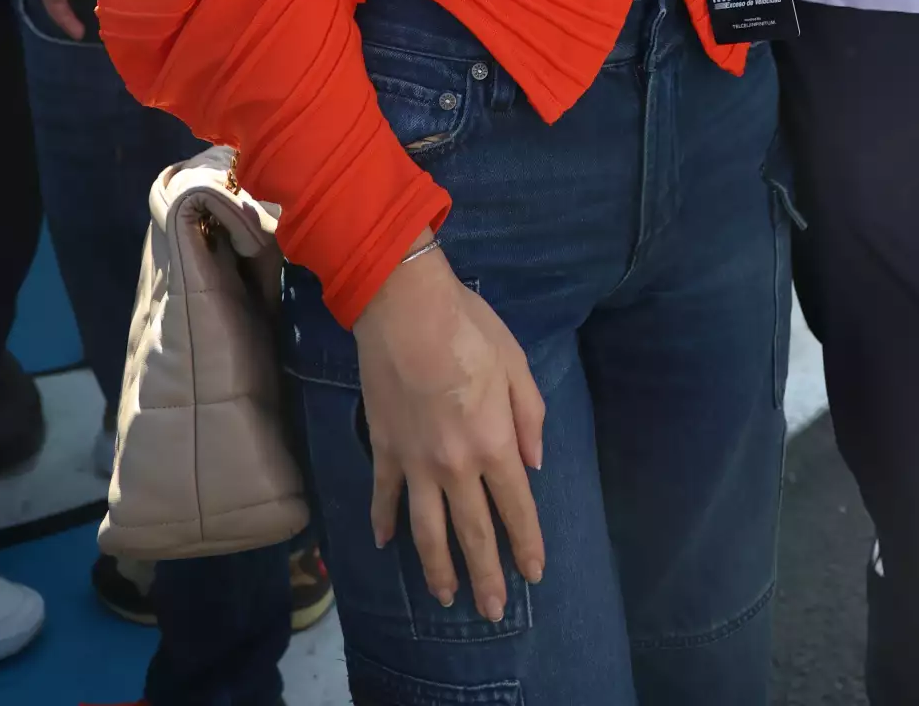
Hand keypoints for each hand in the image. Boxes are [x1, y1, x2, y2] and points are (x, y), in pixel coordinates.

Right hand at [354, 240, 544, 620]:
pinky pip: (384, 496)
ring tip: (445, 596)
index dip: (526, 544)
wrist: (405, 309)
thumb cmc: (469, 328)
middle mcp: (456, 466)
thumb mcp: (517, 363)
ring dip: (438, 568)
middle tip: (493, 610)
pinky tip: (385, 544)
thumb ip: (530, 416)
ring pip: (428, 531)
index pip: (517, 508)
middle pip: (474, 532)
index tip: (532, 574)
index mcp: (495, 444)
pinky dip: (384, 522)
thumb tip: (534, 464)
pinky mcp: (384, 450)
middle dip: (486, 575)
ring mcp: (415, 463)